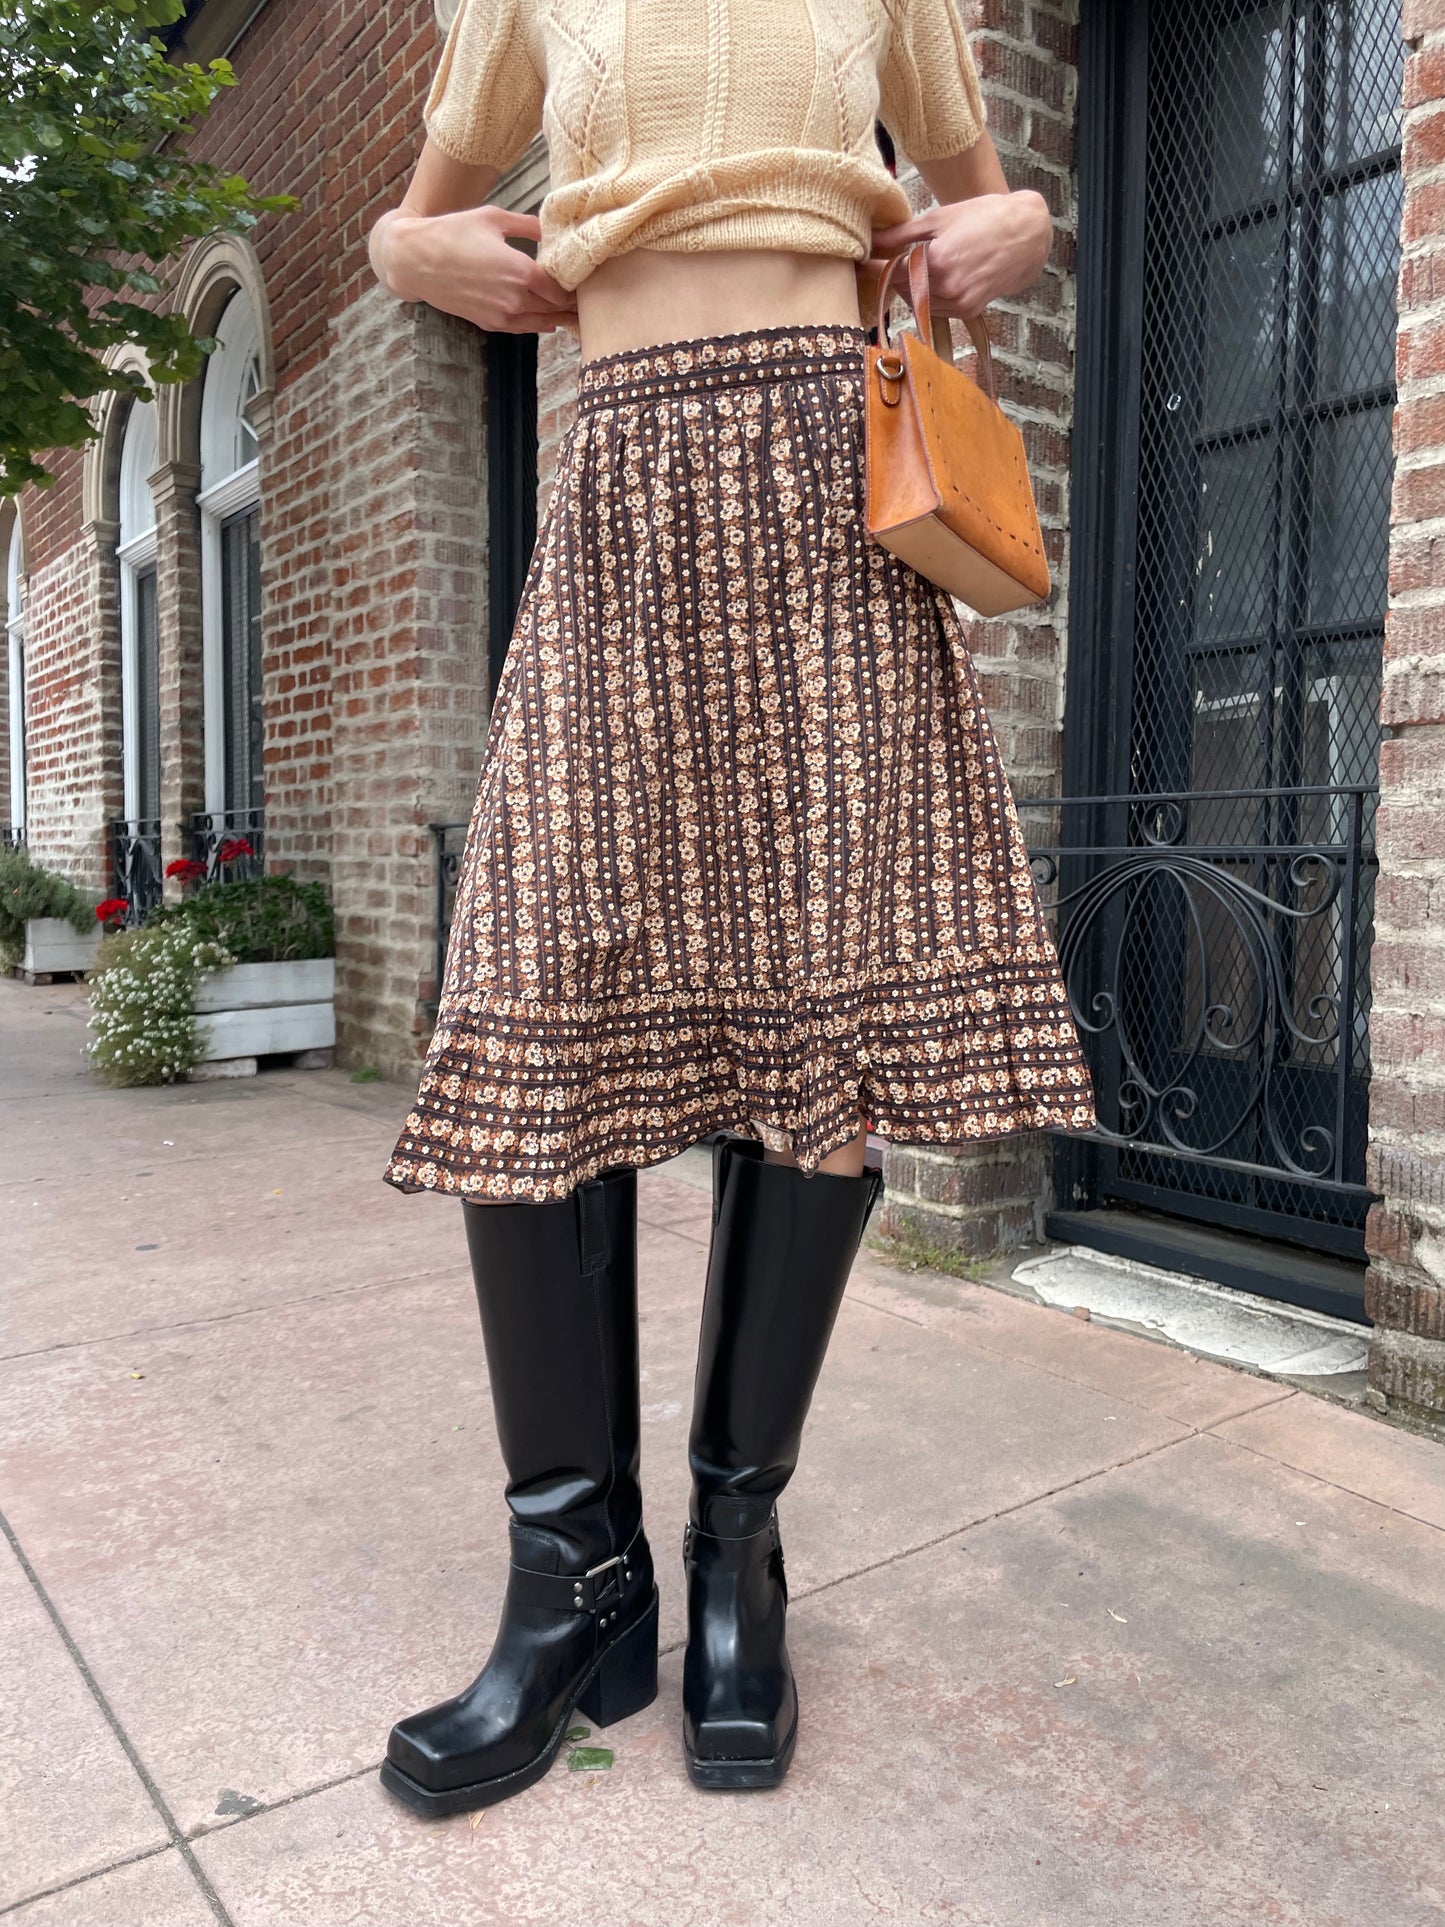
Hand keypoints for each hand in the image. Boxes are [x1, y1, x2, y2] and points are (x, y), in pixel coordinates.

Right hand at [370, 206, 577, 334]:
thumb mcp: (494, 218)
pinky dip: (539, 324)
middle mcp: (515, 299)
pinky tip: (549, 319)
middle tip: (590, 299)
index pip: (563, 286)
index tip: (588, 279)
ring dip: (560, 318)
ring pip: (543, 323)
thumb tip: (554, 228)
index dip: (577, 284)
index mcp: (521, 272)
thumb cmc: (453, 233)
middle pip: (557, 308)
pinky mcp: (490, 324)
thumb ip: (529, 225)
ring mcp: (502, 316)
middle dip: (573, 303)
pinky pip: (524, 328)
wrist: (415, 261)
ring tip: (577, 314)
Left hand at [861, 189, 1051, 323]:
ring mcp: (959, 303)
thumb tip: (871, 240)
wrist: (1027, 234)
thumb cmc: (984, 217)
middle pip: (902, 290)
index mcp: (938, 262)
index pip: (892, 273)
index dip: (874, 268)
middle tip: (887, 261)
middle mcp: (948, 288)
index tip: (859, 263)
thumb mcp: (940, 219)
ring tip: (915, 266)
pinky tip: (934, 277)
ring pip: (917, 302)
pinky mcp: (968, 310)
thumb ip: (902, 235)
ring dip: (910, 287)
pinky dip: (928, 295)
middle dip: (893, 277)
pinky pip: (935, 308)